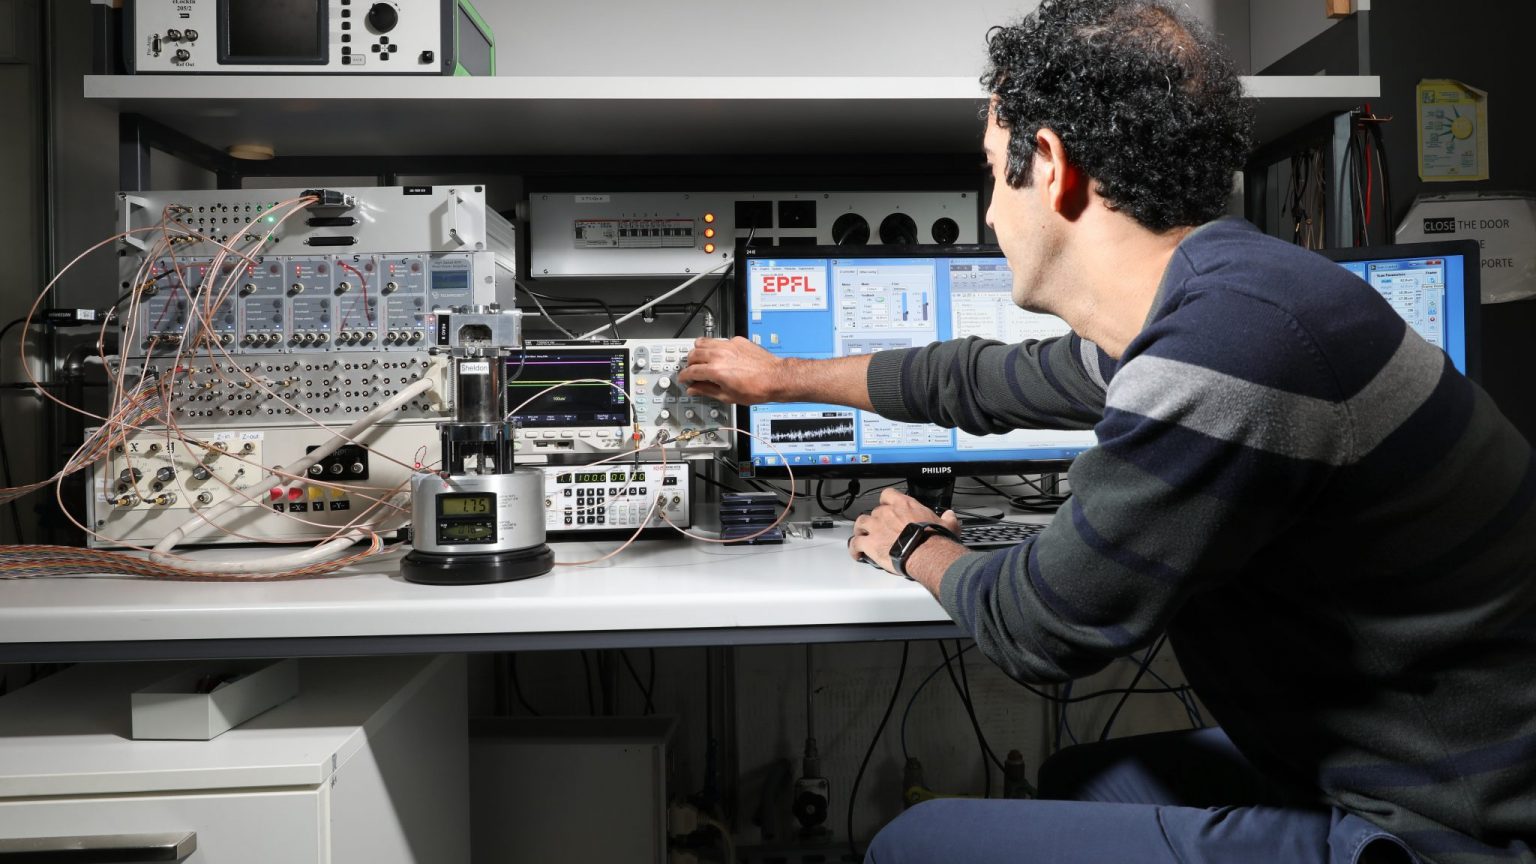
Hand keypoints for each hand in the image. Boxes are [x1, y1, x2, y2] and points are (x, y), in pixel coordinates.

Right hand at [680, 336, 786, 404]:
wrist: (775, 378)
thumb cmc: (757, 388)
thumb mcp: (728, 396)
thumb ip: (707, 391)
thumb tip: (694, 389)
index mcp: (715, 370)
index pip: (690, 370)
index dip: (684, 376)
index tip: (684, 379)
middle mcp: (720, 354)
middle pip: (693, 354)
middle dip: (689, 363)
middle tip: (692, 370)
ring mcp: (728, 345)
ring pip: (703, 342)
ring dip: (698, 351)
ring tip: (701, 359)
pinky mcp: (737, 340)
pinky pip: (719, 340)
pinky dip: (714, 347)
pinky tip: (719, 355)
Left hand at [847, 488, 962, 572]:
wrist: (926, 553)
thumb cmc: (934, 539)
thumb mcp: (946, 525)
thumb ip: (947, 518)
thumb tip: (950, 516)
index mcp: (904, 505)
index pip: (887, 494)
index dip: (885, 501)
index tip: (886, 507)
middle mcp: (887, 513)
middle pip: (873, 512)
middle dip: (874, 520)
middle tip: (878, 529)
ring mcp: (876, 527)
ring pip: (859, 523)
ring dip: (860, 530)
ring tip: (862, 536)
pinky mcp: (870, 543)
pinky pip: (855, 543)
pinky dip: (854, 549)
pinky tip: (856, 554)